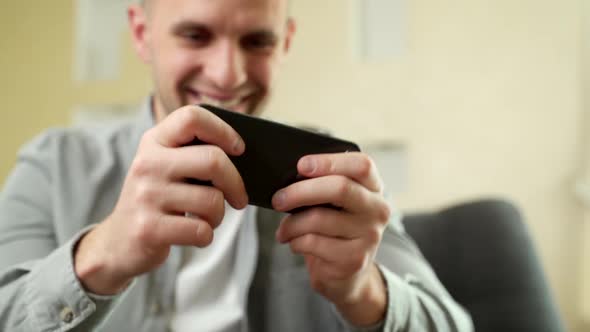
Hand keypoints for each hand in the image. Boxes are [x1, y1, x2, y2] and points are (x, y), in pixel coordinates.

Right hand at [74, 105, 248, 294]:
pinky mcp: (149, 229)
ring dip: (219, 215)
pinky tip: (194, 234)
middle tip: (239, 198)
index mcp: (154, 142)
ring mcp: (146, 196)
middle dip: (235, 183)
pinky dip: (206, 236)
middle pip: (213, 160)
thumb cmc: (158, 200)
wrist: (118, 242)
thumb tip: (243, 156)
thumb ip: (195, 154)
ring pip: (212, 201)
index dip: (223, 130)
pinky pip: (202, 231)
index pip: (192, 117)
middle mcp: (147, 164)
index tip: (239, 149)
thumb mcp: (166, 167)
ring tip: (207, 219)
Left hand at [272, 152, 390, 325]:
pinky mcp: (355, 258)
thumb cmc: (333, 228)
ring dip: (292, 224)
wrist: (346, 273)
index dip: (330, 161)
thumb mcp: (334, 204)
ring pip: (319, 219)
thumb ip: (322, 186)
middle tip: (278, 199)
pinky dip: (296, 242)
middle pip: (340, 188)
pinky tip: (295, 243)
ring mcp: (369, 235)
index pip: (361, 165)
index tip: (301, 165)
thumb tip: (288, 178)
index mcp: (373, 187)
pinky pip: (314, 243)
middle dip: (301, 191)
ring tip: (283, 230)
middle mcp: (377, 209)